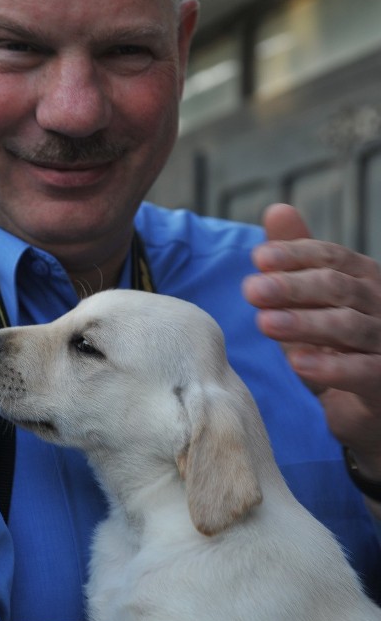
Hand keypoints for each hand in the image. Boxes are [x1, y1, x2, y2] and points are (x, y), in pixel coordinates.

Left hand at [242, 204, 380, 478]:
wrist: (372, 410)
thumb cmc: (340, 348)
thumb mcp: (314, 304)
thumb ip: (298, 261)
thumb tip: (277, 210)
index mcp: (364, 280)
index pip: (332, 257)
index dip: (296, 255)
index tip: (258, 258)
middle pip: (338, 287)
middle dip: (293, 286)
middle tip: (251, 289)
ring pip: (348, 326)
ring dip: (304, 323)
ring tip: (265, 324)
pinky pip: (363, 371)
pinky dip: (331, 367)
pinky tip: (298, 364)